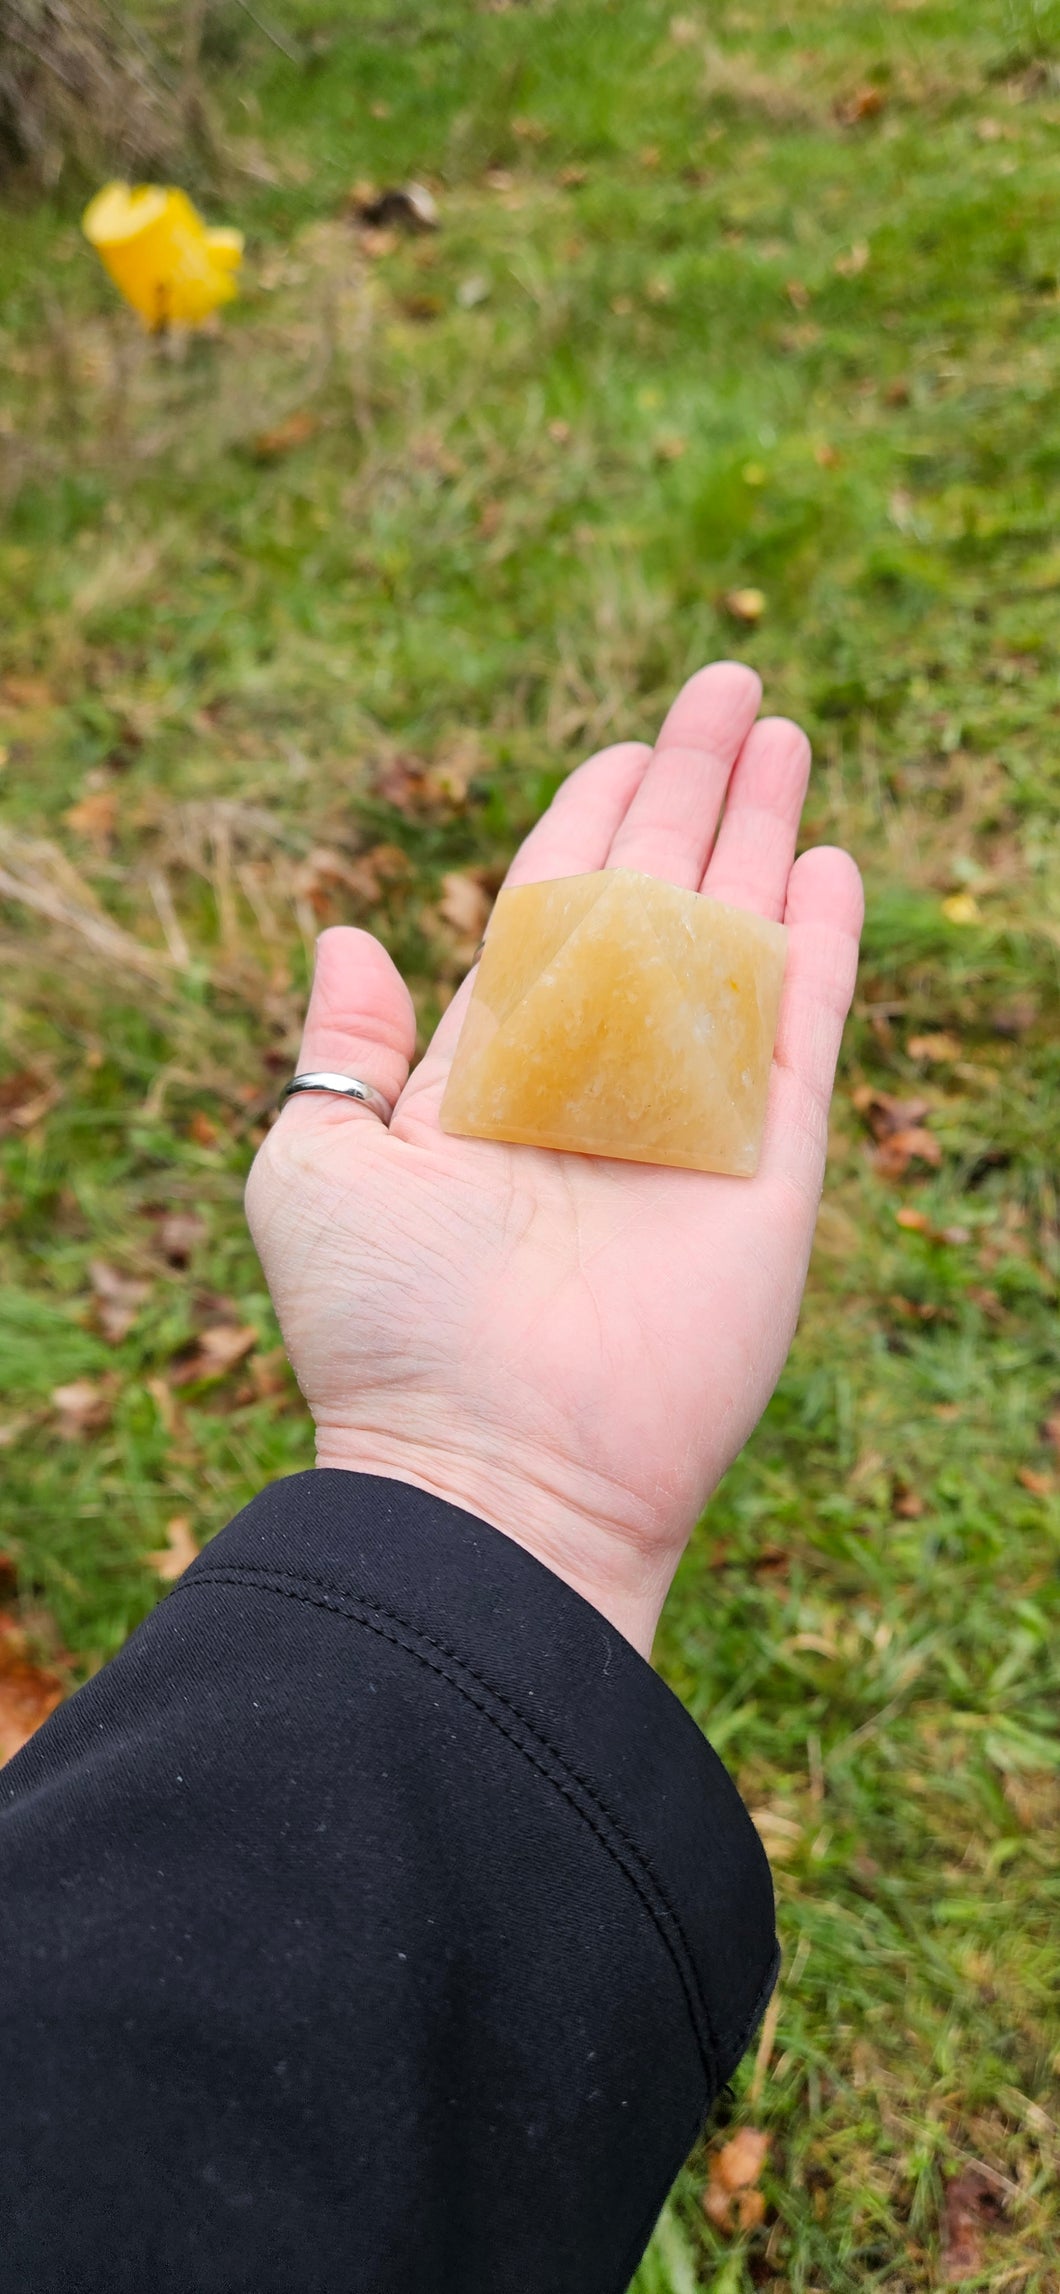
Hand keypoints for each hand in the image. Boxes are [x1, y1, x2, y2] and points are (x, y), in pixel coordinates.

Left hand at [246, 665, 862, 1656]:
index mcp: (491, 1067)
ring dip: (760, 833)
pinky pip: (802, 1027)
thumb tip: (345, 930)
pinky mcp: (769, 1163)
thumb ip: (339, 1046)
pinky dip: (819, 943)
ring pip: (737, 936)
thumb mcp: (314, 1166)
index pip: (552, 909)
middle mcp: (596, 1077)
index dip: (587, 822)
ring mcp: (688, 1115)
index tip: (621, 747)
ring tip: (783, 733)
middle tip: (730, 684)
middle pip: (657, 896)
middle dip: (691, 789)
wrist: (495, 1466)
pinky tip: (826, 861)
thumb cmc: (384, 1328)